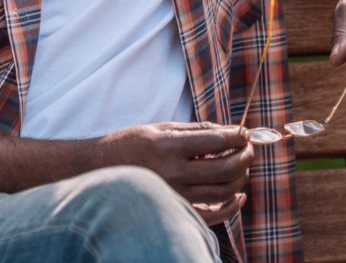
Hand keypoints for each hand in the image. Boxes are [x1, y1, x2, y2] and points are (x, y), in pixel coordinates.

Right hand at [99, 122, 252, 224]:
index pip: (217, 140)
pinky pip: (210, 217)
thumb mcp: (159, 128)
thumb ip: (195, 130)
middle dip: (245, 156)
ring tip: (243, 166)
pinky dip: (230, 208)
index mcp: (170, 146)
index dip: (238, 136)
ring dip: (241, 178)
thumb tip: (227, 130)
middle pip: (226, 168)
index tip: (244, 133)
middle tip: (249, 148)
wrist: (96, 171)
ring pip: (223, 192)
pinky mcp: (173, 211)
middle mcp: (174, 173)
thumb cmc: (129, 144)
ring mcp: (175, 195)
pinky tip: (238, 196)